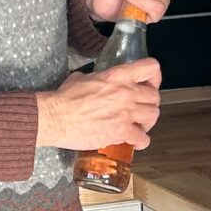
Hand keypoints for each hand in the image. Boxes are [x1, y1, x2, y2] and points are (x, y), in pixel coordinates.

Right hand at [36, 60, 163, 153]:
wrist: (54, 117)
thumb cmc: (64, 99)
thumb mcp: (82, 77)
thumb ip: (98, 77)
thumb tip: (97, 80)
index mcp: (117, 75)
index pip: (150, 68)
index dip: (154, 76)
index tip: (150, 83)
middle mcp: (126, 92)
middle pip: (155, 96)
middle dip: (150, 103)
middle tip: (141, 109)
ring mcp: (125, 113)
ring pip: (153, 116)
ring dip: (148, 122)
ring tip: (139, 125)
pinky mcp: (121, 132)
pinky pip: (143, 138)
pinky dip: (141, 142)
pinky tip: (134, 142)